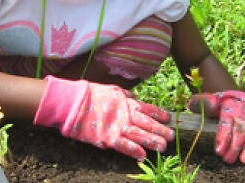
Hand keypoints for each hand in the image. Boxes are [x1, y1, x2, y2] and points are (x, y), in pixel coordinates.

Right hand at [34, 76, 174, 160]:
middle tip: (172, 136)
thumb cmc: (89, 94)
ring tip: (163, 147)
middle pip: (147, 123)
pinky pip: (125, 146)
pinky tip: (143, 156)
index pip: (147, 108)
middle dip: (160, 130)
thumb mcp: (110, 89)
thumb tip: (133, 97)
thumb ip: (124, 95)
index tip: (168, 118)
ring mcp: (117, 127)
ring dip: (152, 142)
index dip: (159, 114)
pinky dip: (135, 151)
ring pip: (140, 136)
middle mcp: (125, 114)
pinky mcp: (108, 138)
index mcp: (126, 101)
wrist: (73, 103)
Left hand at [188, 90, 244, 163]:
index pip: (226, 119)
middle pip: (242, 124)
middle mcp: (244, 103)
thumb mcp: (207, 102)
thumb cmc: (219, 105)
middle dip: (236, 144)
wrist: (232, 96)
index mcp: (227, 101)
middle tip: (229, 160)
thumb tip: (190, 104)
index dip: (223, 136)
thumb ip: (201, 103)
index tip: (219, 152)